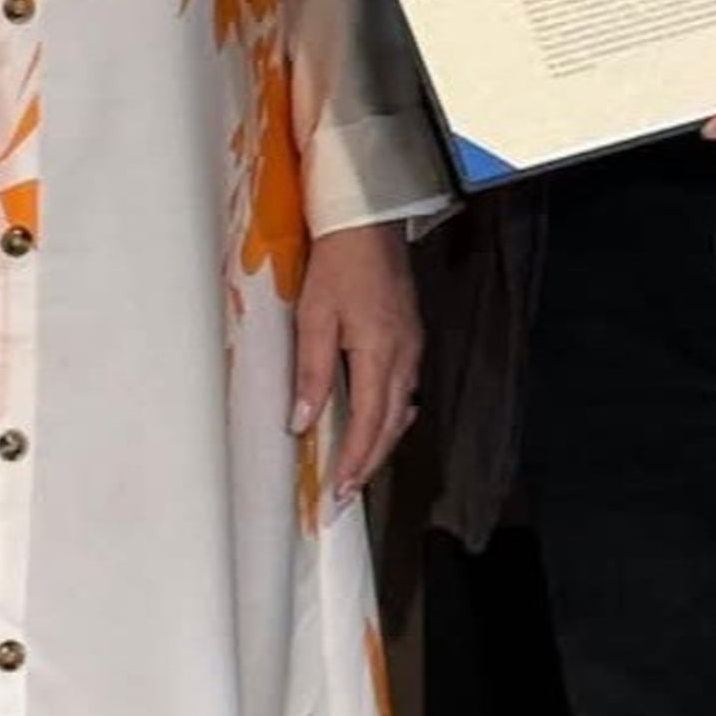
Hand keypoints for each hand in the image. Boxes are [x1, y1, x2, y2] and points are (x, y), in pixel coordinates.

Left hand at [291, 222, 422, 501]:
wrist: (368, 220)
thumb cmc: (338, 262)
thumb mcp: (314, 316)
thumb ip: (312, 372)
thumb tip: (303, 421)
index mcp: (381, 353)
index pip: (370, 424)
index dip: (354, 462)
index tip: (338, 492)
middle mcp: (405, 356)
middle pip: (390, 426)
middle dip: (369, 464)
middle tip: (346, 494)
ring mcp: (412, 346)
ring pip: (400, 410)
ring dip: (380, 443)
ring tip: (357, 468)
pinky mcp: (410, 335)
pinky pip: (404, 389)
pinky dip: (389, 416)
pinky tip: (378, 423)